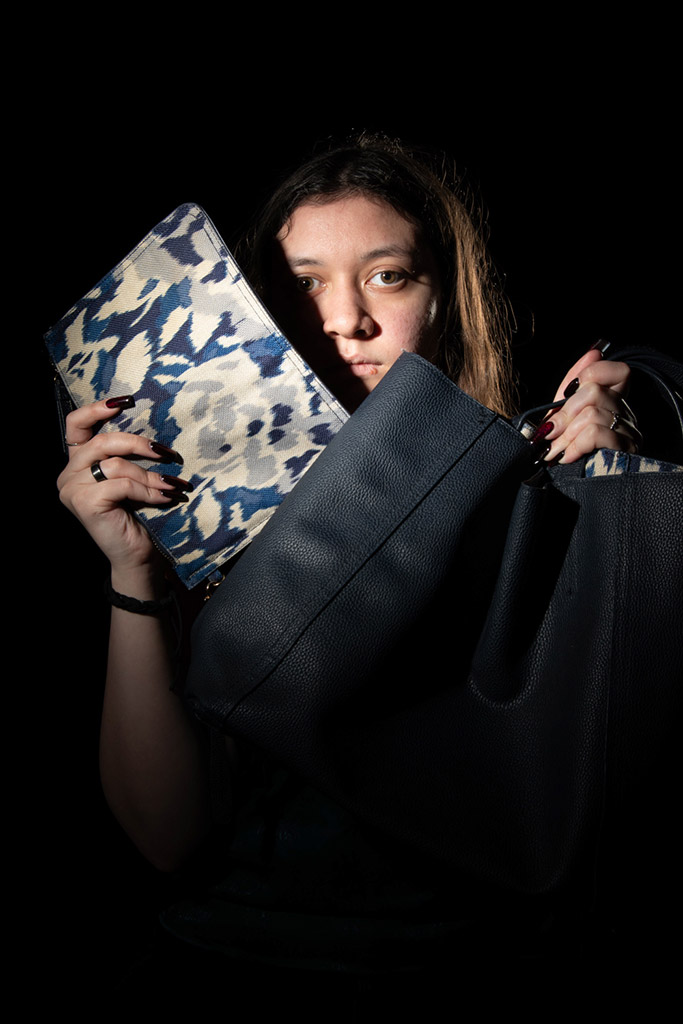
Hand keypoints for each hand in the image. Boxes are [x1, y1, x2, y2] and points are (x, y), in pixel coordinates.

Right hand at [57, 398, 191, 574]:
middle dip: (138, 444)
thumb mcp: (128, 478)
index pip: (75, 425)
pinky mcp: (85, 503)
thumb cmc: (135, 515)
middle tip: (166, 452)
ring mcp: (72, 490)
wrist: (134, 556)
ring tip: (173, 485)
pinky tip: (166, 498)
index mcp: (75, 464)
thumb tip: (149, 431)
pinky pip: (123, 484)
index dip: (96, 409)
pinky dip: (149, 491)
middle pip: (101, 441)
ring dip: (150, 475)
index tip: (124, 401)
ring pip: (116, 464)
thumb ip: (124, 455)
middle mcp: (67, 475)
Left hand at [537, 348, 641, 463]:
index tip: (566, 396)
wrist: (561, 484)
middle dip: (565, 414)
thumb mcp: (563, 414)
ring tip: (556, 450)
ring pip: (593, 413)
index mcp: (615, 400)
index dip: (588, 376)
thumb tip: (593, 352)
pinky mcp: (623, 452)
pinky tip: (567, 456)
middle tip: (551, 434)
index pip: (616, 370)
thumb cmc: (563, 448)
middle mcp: (628, 414)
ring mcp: (629, 433)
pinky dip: (575, 444)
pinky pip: (596, 433)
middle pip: (595, 392)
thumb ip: (573, 385)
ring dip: (566, 435)